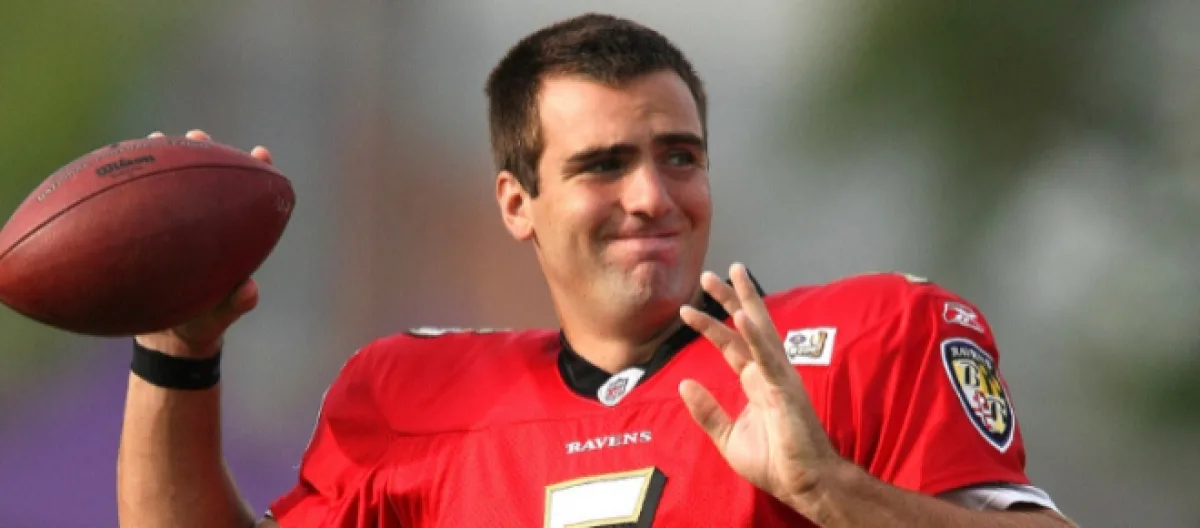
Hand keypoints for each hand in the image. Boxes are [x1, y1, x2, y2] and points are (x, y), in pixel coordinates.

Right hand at [133, 129, 272, 358]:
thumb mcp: (220, 316)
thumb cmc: (202, 323)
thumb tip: (250, 291)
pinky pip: (139, 207)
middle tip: (197, 136)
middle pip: (209, 180)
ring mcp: (175, 226)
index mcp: (230, 238)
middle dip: (206, 153)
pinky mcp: (147, 233)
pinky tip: (115, 169)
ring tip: (156, 137)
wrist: (169, 339)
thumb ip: (237, 305)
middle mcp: (205, 225)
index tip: (260, 153)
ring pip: (172, 186)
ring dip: (165, 159)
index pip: (248, 198)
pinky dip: (131, 188)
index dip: (256, 172)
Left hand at [678, 263, 842, 511]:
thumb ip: (707, 410)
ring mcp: (779, 377)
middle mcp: (768, 372)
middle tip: (710, 274)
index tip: (688, 306)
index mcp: (756, 381)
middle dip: (730, 299)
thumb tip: (685, 383)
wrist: (802, 484)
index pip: (731, 344)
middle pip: (747, 327)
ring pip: (759, 332)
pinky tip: (742, 318)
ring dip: (744, 303)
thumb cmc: (774, 462)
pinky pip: (767, 359)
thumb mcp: (727, 437)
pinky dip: (755, 338)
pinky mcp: (784, 390)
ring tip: (730, 276)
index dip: (711, 323)